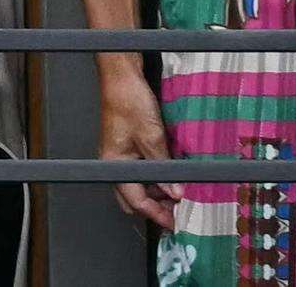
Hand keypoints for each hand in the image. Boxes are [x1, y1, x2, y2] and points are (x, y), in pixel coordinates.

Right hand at [98, 67, 178, 228]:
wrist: (122, 74)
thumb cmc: (128, 99)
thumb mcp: (151, 136)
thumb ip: (164, 167)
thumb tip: (176, 191)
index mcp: (114, 163)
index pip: (135, 201)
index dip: (157, 214)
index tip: (175, 222)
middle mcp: (116, 161)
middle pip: (134, 197)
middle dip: (156, 207)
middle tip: (179, 211)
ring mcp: (123, 153)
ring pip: (141, 184)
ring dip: (159, 191)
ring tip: (181, 192)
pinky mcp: (131, 144)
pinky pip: (144, 169)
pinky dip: (159, 175)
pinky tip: (173, 173)